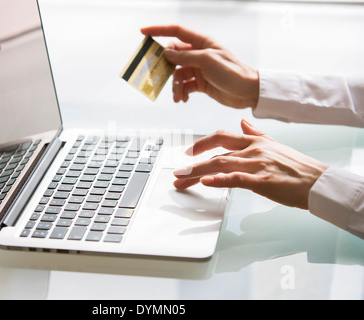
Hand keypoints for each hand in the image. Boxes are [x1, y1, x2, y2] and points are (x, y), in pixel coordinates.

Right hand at [141, 25, 258, 108]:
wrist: (248, 92)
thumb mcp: (207, 61)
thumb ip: (185, 57)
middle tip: (156, 75)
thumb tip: (166, 54)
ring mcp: (199, 69)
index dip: (158, 31)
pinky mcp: (201, 83)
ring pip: (177, 74)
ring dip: (175, 86)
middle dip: (165, 67)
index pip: (176, 32)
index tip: (143, 33)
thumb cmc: (233, 71)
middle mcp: (199, 54)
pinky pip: (184, 86)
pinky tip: (184, 98)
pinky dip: (182, 92)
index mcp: (202, 42)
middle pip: (173, 56)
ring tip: (178, 96)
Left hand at [173, 119, 328, 208]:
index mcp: (254, 141)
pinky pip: (236, 179)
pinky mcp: (262, 180)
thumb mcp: (275, 144)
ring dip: (197, 173)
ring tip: (181, 179)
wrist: (317, 181)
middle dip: (192, 165)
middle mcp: (252, 150)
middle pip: (215, 155)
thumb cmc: (296, 166)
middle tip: (177, 174)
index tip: (188, 152)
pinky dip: (219, 180)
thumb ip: (256, 133)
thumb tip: (242, 123)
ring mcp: (256, 164)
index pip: (221, 137)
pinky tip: (205, 182)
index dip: (202, 143)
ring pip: (220, 165)